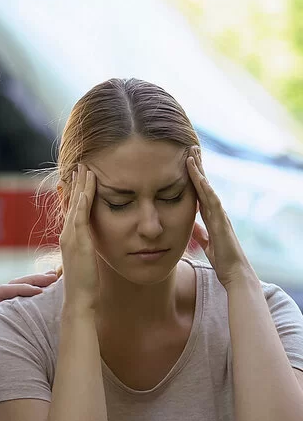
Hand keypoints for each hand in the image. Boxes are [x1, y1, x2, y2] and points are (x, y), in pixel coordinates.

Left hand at [0, 271, 58, 392]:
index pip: (4, 292)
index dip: (21, 288)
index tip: (39, 291)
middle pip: (14, 287)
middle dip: (33, 280)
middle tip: (53, 277)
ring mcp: (3, 319)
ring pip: (20, 296)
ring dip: (36, 286)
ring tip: (55, 281)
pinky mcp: (10, 328)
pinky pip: (24, 311)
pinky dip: (37, 303)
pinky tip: (50, 301)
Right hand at [59, 163, 99, 309]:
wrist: (79, 300)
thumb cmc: (84, 285)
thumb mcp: (85, 263)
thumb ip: (85, 251)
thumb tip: (90, 247)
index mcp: (68, 239)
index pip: (71, 210)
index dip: (74, 193)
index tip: (78, 178)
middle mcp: (66, 235)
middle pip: (70, 203)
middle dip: (76, 183)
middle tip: (80, 165)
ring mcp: (70, 237)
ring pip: (75, 205)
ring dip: (80, 185)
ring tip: (85, 168)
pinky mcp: (78, 242)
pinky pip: (80, 216)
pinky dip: (83, 200)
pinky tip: (87, 187)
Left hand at [187, 147, 254, 288]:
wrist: (234, 272)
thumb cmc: (222, 259)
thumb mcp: (205, 243)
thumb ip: (199, 233)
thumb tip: (191, 226)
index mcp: (211, 216)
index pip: (200, 192)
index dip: (194, 177)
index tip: (187, 162)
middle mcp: (216, 211)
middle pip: (205, 185)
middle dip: (198, 167)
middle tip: (191, 148)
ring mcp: (220, 214)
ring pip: (207, 188)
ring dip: (200, 171)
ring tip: (192, 154)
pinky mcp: (220, 221)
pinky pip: (212, 200)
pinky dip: (205, 188)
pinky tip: (199, 176)